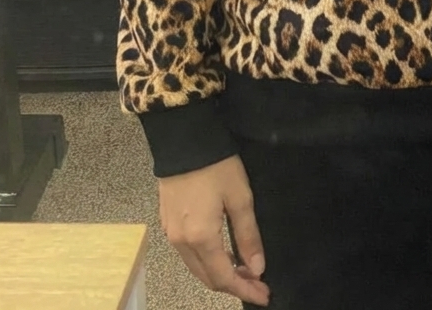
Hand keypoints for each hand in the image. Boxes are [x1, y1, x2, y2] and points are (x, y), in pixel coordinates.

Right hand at [159, 156, 270, 305]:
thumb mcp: (240, 197)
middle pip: (207, 277)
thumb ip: (248, 235)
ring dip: (219, 273)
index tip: (264, 294)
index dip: (245, 290)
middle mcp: (181, 242)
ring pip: (196, 267)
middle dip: (233, 285)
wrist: (183, 138)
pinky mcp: (167, 222)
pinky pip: (187, 254)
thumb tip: (257, 268)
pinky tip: (222, 253)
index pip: (224, 278)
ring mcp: (171, 233)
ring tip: (244, 269)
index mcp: (201, 238)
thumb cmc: (216, 165)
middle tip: (257, 283)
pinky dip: (206, 260)